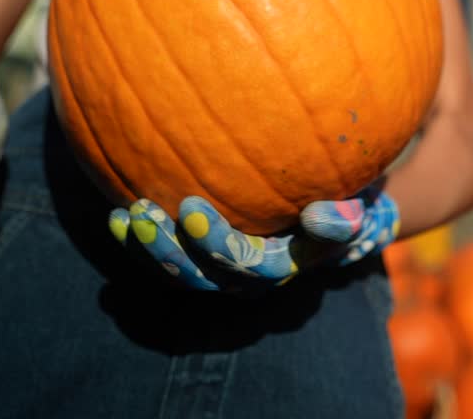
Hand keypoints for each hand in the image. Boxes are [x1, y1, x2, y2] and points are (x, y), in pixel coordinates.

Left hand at [108, 181, 399, 292]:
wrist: (335, 199)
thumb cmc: (346, 194)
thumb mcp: (357, 204)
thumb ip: (342, 215)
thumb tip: (317, 216)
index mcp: (286, 263)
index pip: (248, 265)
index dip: (216, 243)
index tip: (190, 206)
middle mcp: (250, 276)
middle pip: (204, 278)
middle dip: (171, 251)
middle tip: (145, 214)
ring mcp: (222, 266)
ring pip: (181, 274)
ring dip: (150, 249)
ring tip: (126, 216)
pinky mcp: (201, 251)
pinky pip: (168, 256)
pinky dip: (140, 241)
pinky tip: (115, 214)